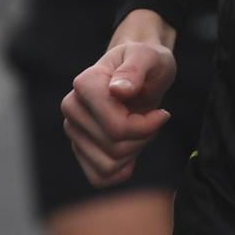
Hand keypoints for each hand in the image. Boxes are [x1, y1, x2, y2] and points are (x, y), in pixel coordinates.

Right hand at [62, 40, 177, 186]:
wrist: (140, 72)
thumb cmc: (147, 62)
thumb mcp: (150, 57)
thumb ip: (135, 69)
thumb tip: (118, 90)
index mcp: (85, 84)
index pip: (117, 127)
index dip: (146, 126)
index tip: (162, 113)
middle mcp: (72, 107)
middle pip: (114, 148)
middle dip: (143, 138)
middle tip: (152, 119)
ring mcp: (73, 129)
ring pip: (108, 165)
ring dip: (134, 152)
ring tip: (141, 129)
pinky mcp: (79, 147)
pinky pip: (98, 178)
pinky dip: (120, 171)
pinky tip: (132, 153)